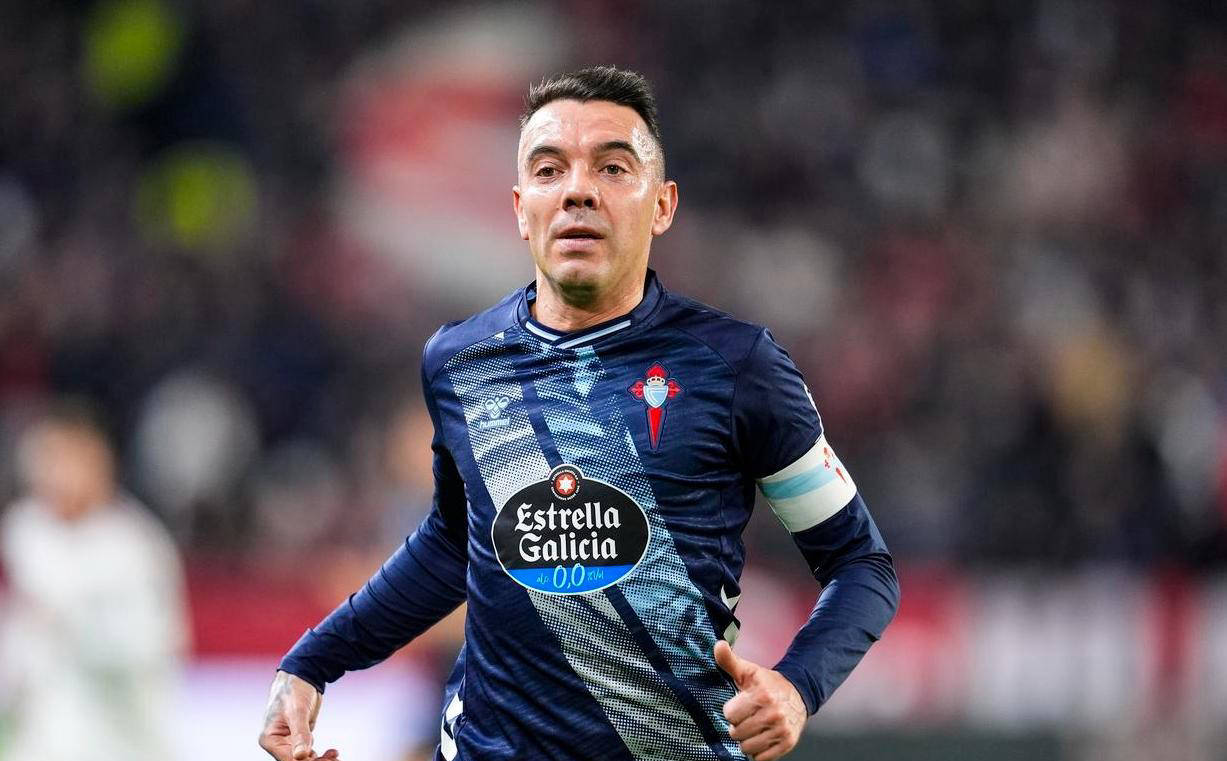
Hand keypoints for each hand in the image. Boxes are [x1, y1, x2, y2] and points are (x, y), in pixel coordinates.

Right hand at [258, 670, 340, 760]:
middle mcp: (277, 743)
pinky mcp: (299, 738)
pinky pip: (309, 753)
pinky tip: (333, 753)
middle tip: (335, 760)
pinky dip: (321, 755)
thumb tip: (300, 756)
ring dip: (320, 760)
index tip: (326, 760)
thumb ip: (300, 734)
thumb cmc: (294, 690)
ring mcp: (288, 741)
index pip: (288, 760)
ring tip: (335, 756)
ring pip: (304, 759)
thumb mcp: (297, 711)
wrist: (301, 676)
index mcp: (270, 739)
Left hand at [714, 641, 806, 760]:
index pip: (730, 714)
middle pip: (736, 733)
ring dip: (746, 740)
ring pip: (747, 747)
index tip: (739, 706)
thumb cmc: (768, 684)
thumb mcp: (749, 671)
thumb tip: (718, 645)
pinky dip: (758, 751)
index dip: (732, 711)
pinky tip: (761, 737)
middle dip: (737, 726)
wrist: (798, 695)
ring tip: (753, 728)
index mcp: (762, 695)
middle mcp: (773, 714)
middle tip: (746, 718)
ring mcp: (781, 730)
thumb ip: (729, 660)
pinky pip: (761, 758)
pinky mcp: (787, 743)